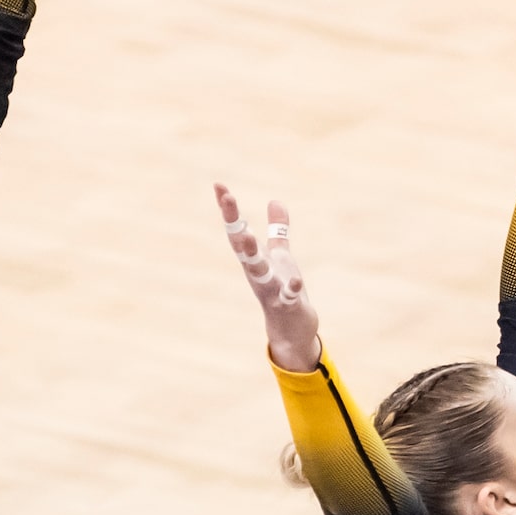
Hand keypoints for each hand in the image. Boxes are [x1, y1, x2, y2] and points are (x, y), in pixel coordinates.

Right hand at [214, 187, 319, 373]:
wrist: (291, 329)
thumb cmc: (283, 289)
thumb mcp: (280, 256)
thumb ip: (278, 230)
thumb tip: (275, 201)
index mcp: (253, 259)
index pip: (237, 229)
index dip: (228, 208)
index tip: (219, 184)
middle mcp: (256, 272)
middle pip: (241, 244)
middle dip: (235, 221)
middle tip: (228, 198)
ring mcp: (269, 288)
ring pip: (257, 269)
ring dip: (251, 252)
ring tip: (247, 235)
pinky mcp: (287, 304)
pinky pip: (288, 295)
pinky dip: (291, 288)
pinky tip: (296, 280)